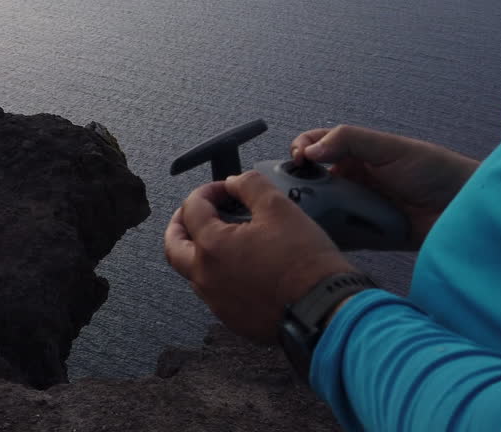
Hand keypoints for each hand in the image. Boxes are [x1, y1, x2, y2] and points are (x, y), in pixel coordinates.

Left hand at [164, 171, 355, 342]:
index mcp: (211, 246)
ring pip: (192, 271)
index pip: (192, 209)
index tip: (224, 189)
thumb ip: (250, 185)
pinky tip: (238, 265)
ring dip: (197, 250)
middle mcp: (205, 277)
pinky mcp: (232, 319)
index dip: (207, 191)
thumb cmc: (305, 261)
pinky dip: (216, 274)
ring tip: (219, 236)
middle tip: (195, 213)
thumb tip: (234, 182)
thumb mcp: (279, 207)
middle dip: (180, 224)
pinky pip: (213, 292)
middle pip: (174, 246)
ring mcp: (216, 301)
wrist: (327, 310)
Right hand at [291, 125, 477, 248]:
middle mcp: (350, 180)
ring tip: (298, 216)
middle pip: (309, 180)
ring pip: (318, 209)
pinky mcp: (363, 235)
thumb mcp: (391, 147)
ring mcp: (355, 209)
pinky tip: (312, 236)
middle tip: (291, 191)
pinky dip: (323, 237)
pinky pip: (336, 236)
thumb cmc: (435, 171)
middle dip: (295, 183)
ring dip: (307, 212)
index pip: (314, 146)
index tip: (298, 159)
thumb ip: (349, 140)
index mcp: (354, 154)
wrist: (465, 210)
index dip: (300, 149)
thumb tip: (309, 150)